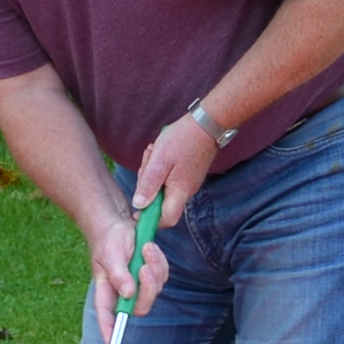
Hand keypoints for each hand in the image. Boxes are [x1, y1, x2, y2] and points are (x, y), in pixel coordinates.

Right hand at [86, 208, 168, 341]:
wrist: (119, 225)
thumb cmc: (109, 240)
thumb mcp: (110, 255)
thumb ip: (118, 274)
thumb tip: (127, 293)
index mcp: (107, 291)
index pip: (107, 315)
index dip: (108, 329)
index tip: (111, 341)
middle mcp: (123, 292)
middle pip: (139, 307)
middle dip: (147, 288)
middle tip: (145, 267)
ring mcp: (138, 285)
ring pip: (154, 290)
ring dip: (154, 268)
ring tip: (145, 248)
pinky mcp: (151, 276)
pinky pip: (162, 276)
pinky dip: (159, 262)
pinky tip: (150, 248)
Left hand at [129, 105, 226, 231]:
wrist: (206, 124)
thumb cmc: (183, 139)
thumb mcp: (160, 160)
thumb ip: (149, 184)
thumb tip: (138, 206)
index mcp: (180, 192)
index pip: (166, 220)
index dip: (150, 219)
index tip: (137, 209)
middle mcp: (186, 192)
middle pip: (161, 203)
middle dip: (147, 187)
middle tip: (146, 164)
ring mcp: (187, 183)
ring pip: (162, 188)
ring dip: (152, 174)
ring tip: (153, 153)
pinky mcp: (187, 175)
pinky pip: (168, 179)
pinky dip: (160, 168)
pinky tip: (159, 153)